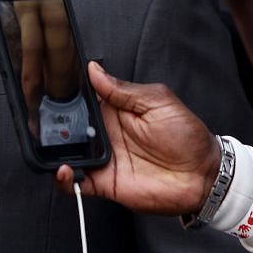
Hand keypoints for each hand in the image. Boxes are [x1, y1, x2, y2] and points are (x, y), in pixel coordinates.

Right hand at [59, 62, 219, 215]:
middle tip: (49, 121)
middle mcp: (105, 136)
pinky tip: (63, 170)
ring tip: (51, 145)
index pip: (82, 101)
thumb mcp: (158, 102)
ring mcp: (102, 160)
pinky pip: (75, 183)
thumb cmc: (187, 137)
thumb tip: (94, 70)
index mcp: (115, 111)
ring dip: (54, 150)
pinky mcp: (104, 183)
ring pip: (66, 154)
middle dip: (54, 124)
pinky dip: (63, 179)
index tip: (52, 91)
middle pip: (68, 128)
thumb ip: (123, 89)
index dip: (66, 97)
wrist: (203, 175)